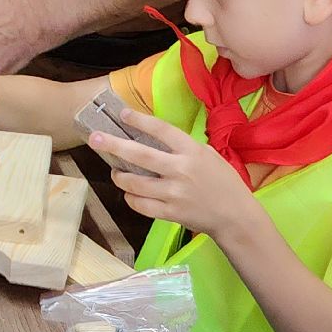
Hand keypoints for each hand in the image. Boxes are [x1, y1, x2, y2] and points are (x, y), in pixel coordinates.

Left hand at [94, 108, 259, 241]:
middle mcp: (181, 170)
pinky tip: (129, 193)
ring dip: (119, 176)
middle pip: (139, 155)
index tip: (122, 114)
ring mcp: (174, 193)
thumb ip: (183, 147)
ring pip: (134, 183)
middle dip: (113, 145)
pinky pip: (140, 205)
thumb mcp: (208, 155)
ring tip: (115, 171)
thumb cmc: (223, 182)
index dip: (140, 120)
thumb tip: (153, 136)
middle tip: (94, 138)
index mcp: (192, 151)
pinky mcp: (170, 213)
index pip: (162, 130)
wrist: (236, 217)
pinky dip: (130, 198)